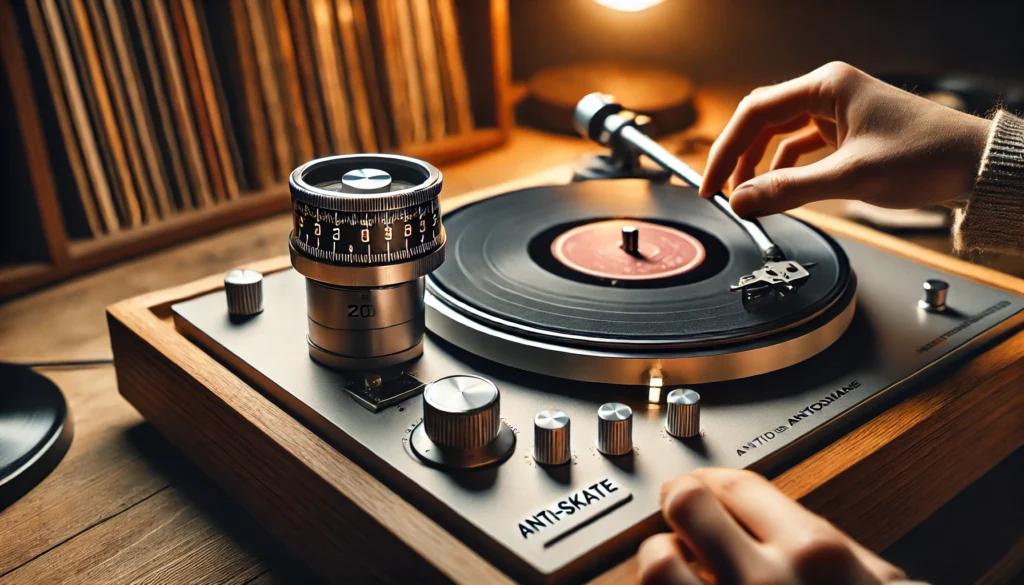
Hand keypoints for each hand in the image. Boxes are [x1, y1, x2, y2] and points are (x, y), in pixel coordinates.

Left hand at [637, 468, 905, 584]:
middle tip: (678, 512)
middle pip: (687, 506)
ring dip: (661, 557)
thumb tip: (774, 518)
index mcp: (815, 555)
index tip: (704, 486)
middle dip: (679, 503)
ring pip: (658, 564)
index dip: (713, 481)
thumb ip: (831, 545)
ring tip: (674, 562)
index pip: (737, 486)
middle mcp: (763, 583)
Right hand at [700, 62, 991, 218]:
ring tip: (748, 196)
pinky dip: (784, 168)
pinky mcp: (847, 131)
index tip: (710, 184)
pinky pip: (801, 147)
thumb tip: (741, 201)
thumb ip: (787, 190)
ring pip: (779, 135)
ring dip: (760, 165)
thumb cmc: (925, 157)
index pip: (754, 112)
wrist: (975, 166)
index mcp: (826, 86)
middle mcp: (829, 91)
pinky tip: (778, 189)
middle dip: (739, 158)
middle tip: (723, 194)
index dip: (725, 150)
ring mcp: (838, 110)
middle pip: (762, 121)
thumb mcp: (849, 178)